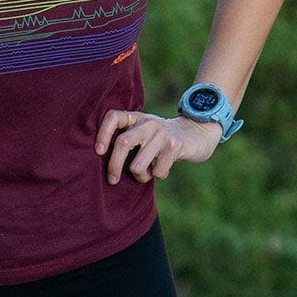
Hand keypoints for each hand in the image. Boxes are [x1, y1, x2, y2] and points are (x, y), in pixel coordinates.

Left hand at [95, 110, 221, 183]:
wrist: (197, 132)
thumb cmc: (162, 138)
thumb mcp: (144, 131)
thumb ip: (127, 138)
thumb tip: (100, 159)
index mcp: (137, 118)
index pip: (113, 117)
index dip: (102, 134)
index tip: (99, 152)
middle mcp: (148, 123)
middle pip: (123, 143)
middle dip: (114, 166)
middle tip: (112, 180)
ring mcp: (162, 134)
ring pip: (137, 165)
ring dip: (140, 176)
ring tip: (147, 174)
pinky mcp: (175, 146)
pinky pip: (157, 172)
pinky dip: (158, 175)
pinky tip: (163, 168)